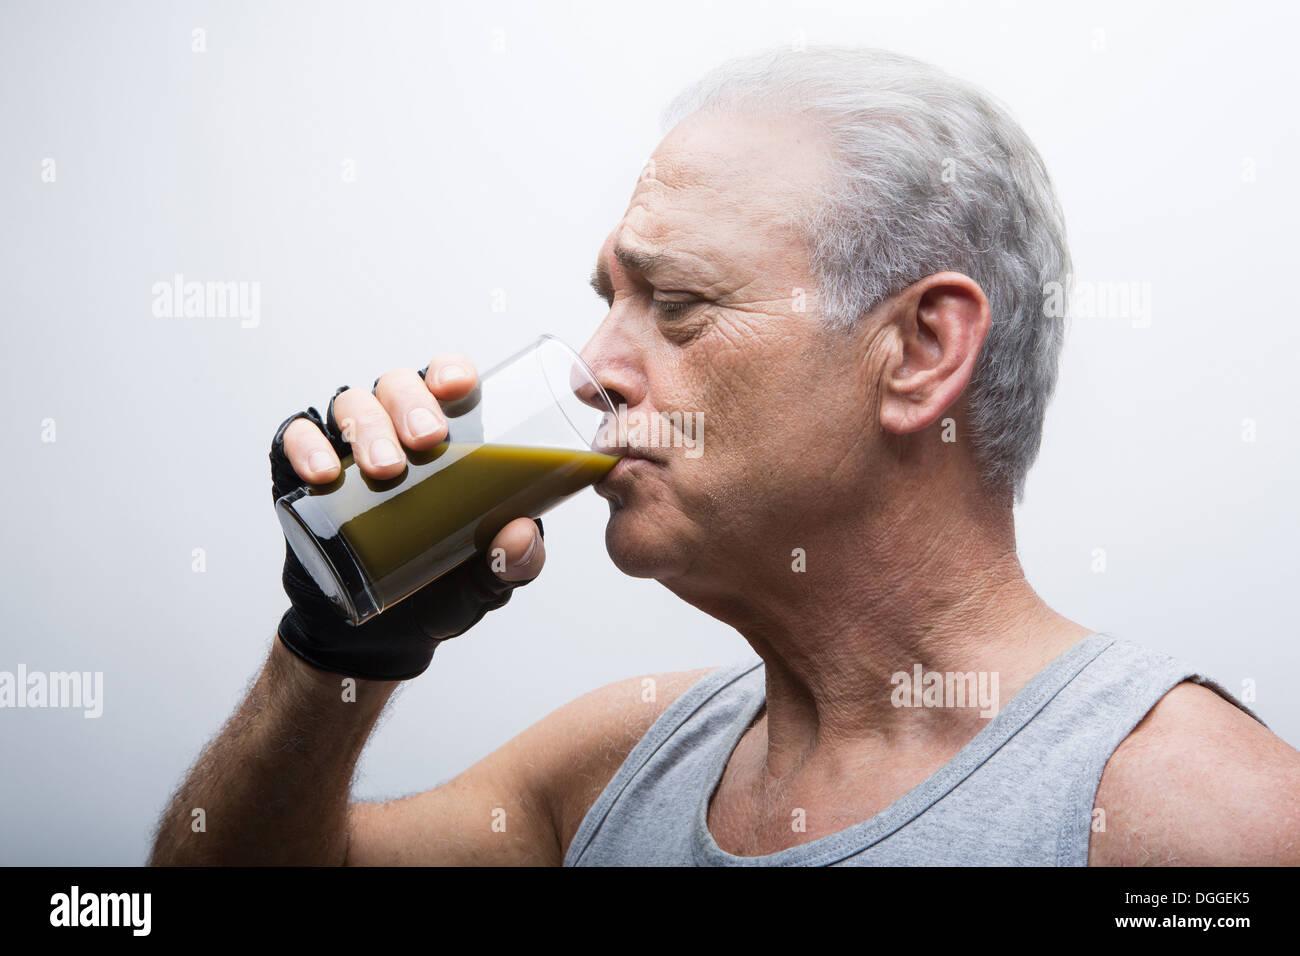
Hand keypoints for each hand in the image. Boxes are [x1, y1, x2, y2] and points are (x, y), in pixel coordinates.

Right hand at [269, 355, 546, 680]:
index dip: (450, 371)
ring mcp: (347, 449)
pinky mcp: (302, 474)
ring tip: (384, 469)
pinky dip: (306, 446)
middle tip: (428, 440)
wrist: (381, 637)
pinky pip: (296, 438)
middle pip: (397, 385)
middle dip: (410, 402)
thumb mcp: (491, 580)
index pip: (447, 381)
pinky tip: (323, 472)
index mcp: (447, 439)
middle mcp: (395, 431)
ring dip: (367, 426)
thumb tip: (521, 533)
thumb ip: (517, 562)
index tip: (459, 387)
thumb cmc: (443, 589)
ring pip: (350, 403)